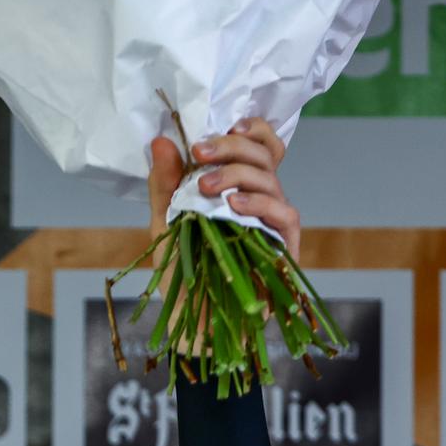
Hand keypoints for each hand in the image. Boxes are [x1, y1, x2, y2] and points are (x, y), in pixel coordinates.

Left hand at [145, 117, 299, 260]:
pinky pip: (283, 214)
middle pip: (264, 155)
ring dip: (237, 175)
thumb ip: (164, 183)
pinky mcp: (285, 247)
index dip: (251, 129)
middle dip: (231, 146)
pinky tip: (235, 207)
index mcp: (238, 187)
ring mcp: (273, 222)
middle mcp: (260, 199)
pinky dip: (260, 204)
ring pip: (271, 180)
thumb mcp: (164, 221)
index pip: (259, 146)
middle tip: (200, 153)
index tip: (224, 125)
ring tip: (206, 187)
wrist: (192, 320)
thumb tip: (160, 140)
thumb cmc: (183, 272)